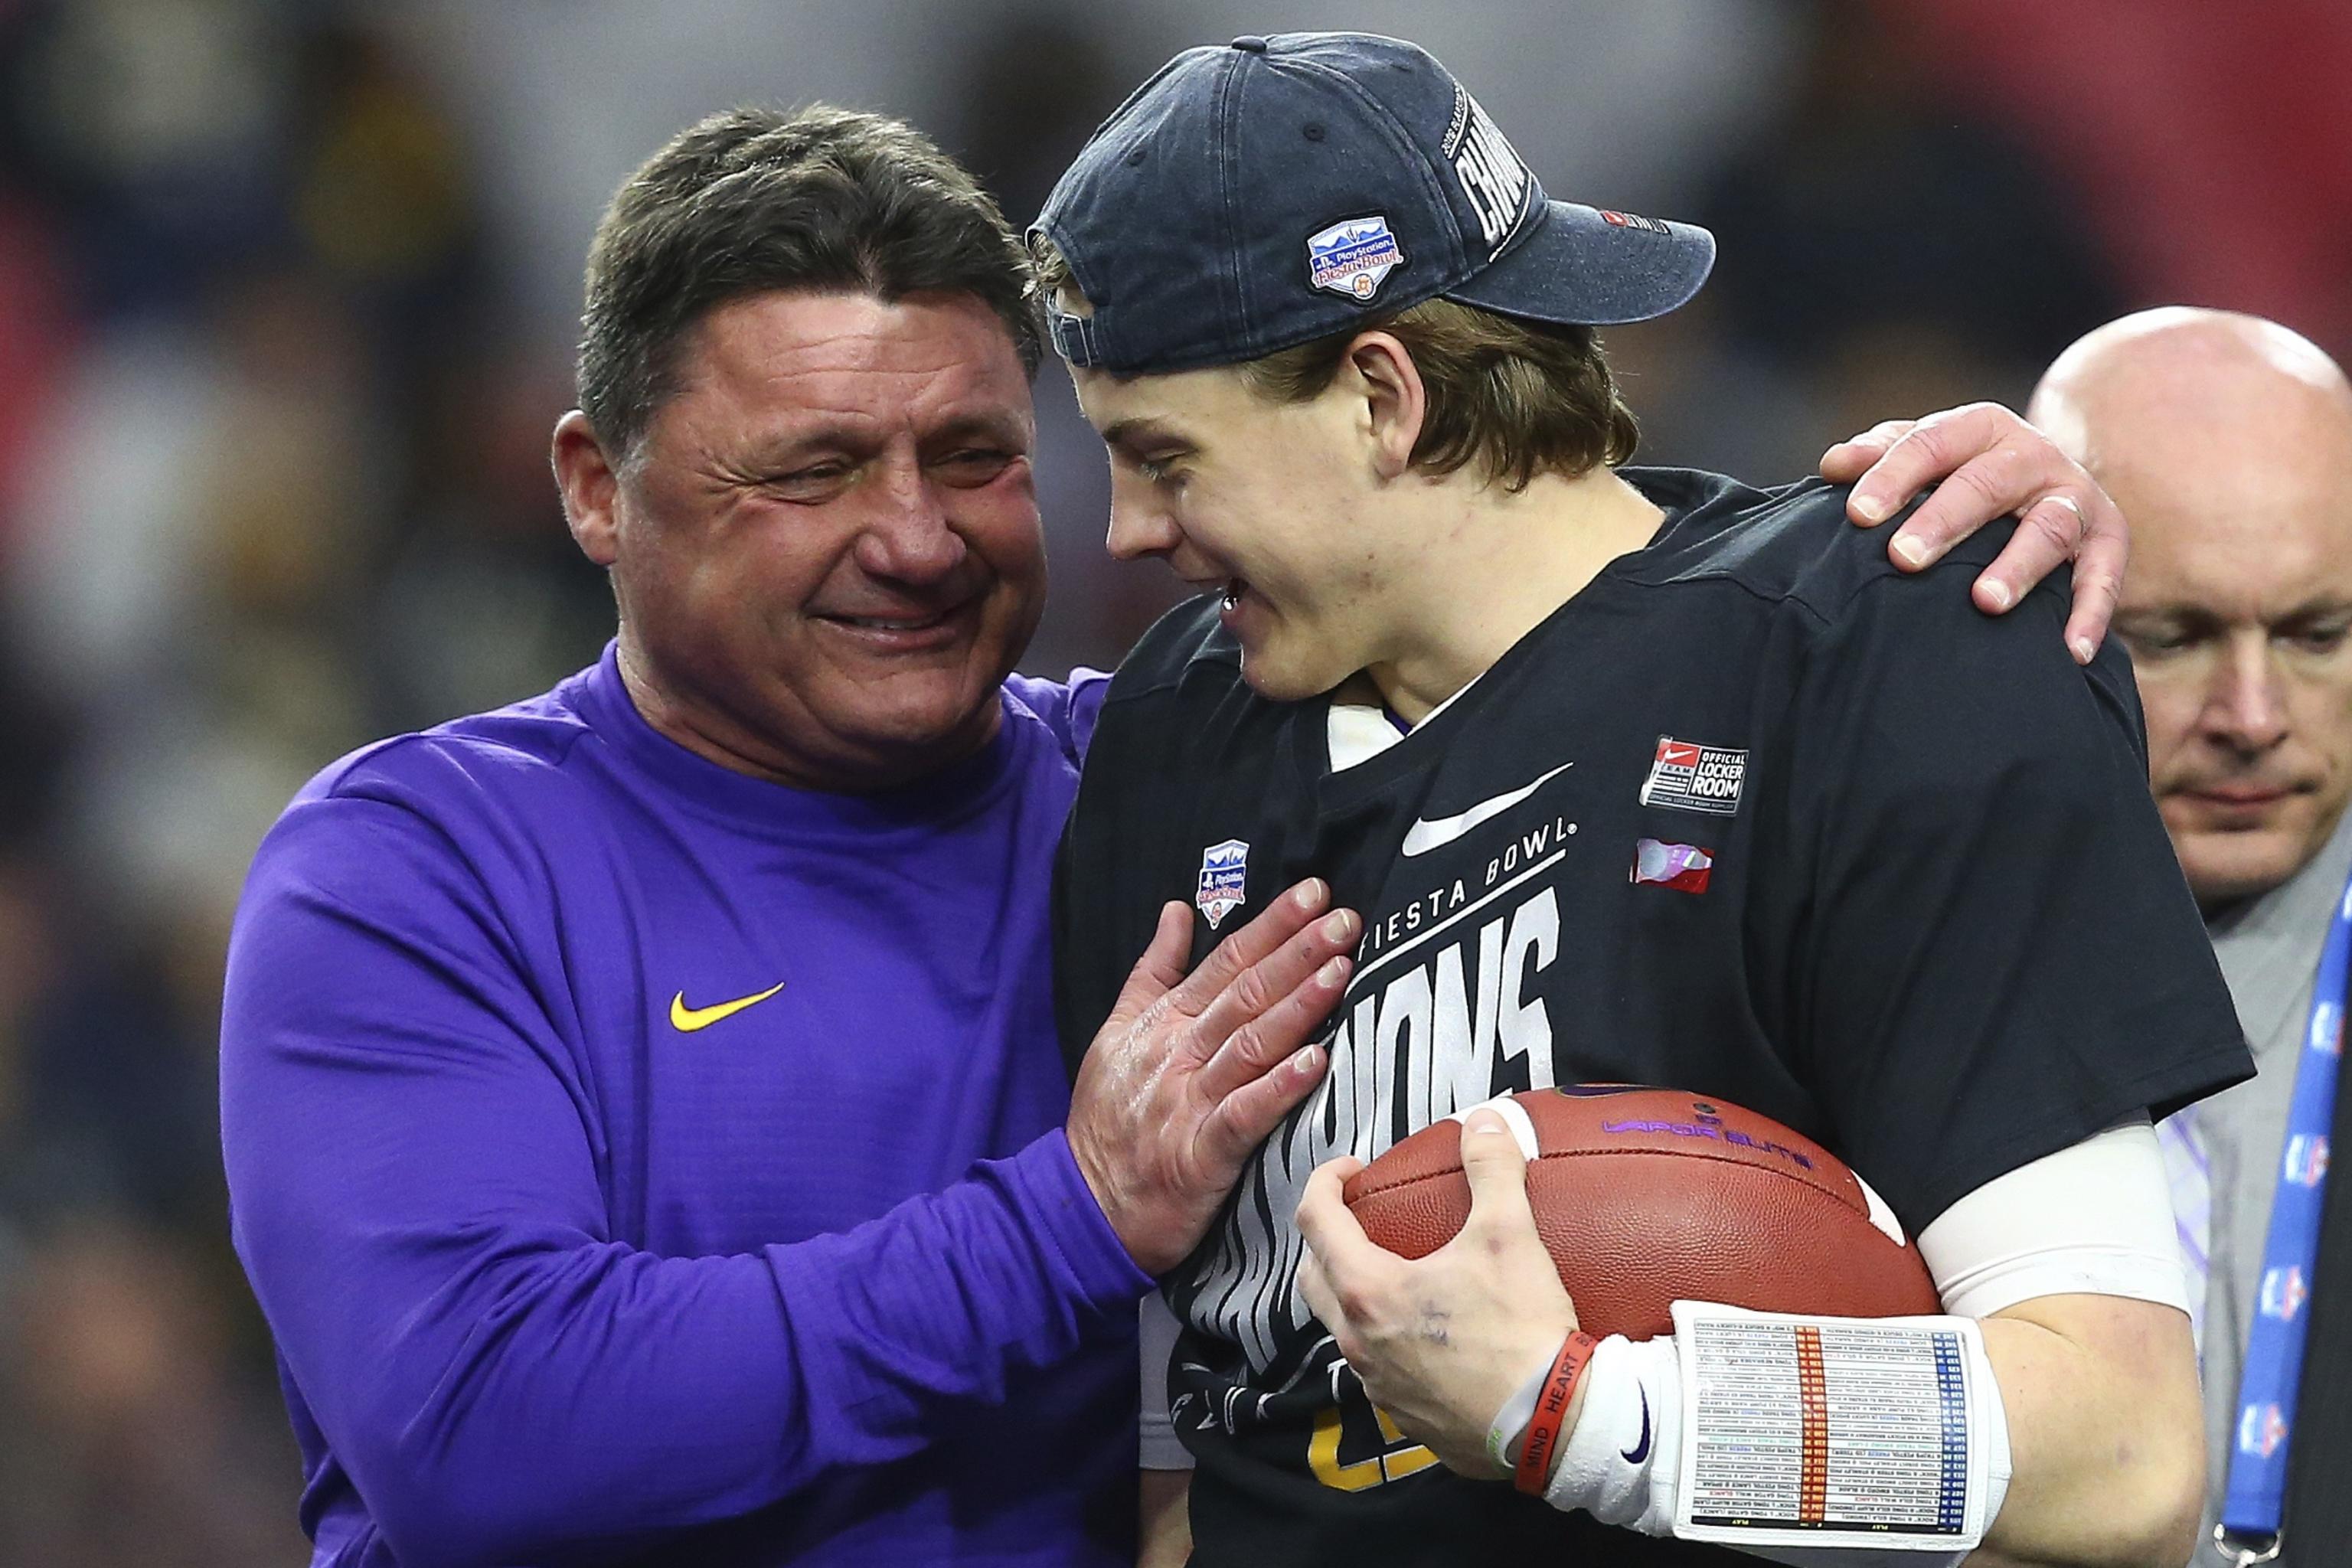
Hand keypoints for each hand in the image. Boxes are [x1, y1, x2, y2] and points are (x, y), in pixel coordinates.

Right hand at [1069, 880, 1357, 1274]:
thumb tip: (1178, 910)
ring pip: (1250, 1043)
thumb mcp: (1116, 1033)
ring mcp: (1189, 1102)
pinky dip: (1278, 1087)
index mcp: (1164, 1022)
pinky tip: (1316, 1063)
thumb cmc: (1108, 1121)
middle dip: (1297, 951)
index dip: (1272, 924)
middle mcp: (1178, 1053)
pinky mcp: (1201, 1154)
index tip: (1314, 893)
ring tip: (1340, 971)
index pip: (1225, 960)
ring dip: (1297, 1005)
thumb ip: (1153, 971)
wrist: (1084, 1205)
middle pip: (1245, 992)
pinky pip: (1244, 1114)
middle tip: (1344, 918)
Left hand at [1294, 1107, 1577, 1477]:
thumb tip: (1485, 1121)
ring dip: (1352, 1293)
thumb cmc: (1522, 1330)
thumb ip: (1491, 1168)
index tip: (1351, 1169)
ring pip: (1341, 1329)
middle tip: (1362, 1219)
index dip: (1325, 1181)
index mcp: (1368, 1290)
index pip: (1315, 1220)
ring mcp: (1378, 1386)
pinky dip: (1384, 1340)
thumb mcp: (1509, 1235)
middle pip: (1313, 1277)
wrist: (1553, 1423)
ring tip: (1394, 1271)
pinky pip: (1375, 1370)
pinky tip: (1424, 1332)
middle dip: (1326, 1240)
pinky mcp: (1406, 1418)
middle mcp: (1358, 1342)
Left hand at [1821, 401, 2128, 664]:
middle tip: (1903, 558)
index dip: (1893, 478)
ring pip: (2049, 527)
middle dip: (1944, 520)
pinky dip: (2091, 612)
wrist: (2044, 486)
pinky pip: (2104, 575)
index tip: (1858, 516)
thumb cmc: (1960, 476)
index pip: (1930, 445)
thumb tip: (1834, 465)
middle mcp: (2032, 455)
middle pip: (1987, 484)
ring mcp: (2074, 497)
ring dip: (2018, 565)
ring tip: (1985, 602)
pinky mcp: (2109, 539)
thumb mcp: (1924, 455)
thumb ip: (1880, 455)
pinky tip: (2070, 652)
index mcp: (1979, 428)